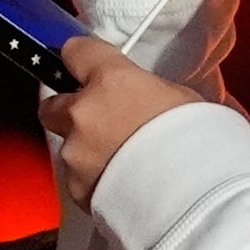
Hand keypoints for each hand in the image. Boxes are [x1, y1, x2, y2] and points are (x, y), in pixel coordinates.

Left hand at [38, 32, 209, 201]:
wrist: (192, 197)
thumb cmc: (197, 145)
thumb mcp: (179, 99)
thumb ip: (144, 91)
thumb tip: (139, 97)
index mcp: (111, 80)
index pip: (76, 52)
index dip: (81, 60)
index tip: (84, 66)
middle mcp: (83, 112)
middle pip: (52, 104)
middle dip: (69, 112)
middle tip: (98, 122)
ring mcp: (76, 152)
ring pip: (66, 147)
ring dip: (85, 152)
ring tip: (121, 164)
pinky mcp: (76, 187)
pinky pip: (77, 179)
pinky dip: (93, 181)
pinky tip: (121, 184)